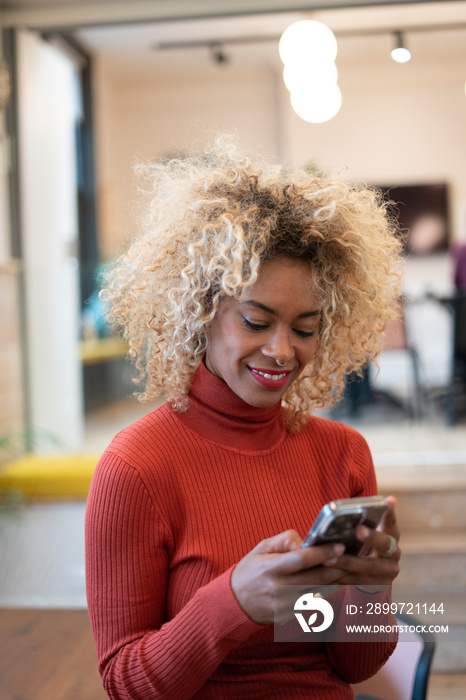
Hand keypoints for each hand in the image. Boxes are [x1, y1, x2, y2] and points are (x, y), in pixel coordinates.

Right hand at [231, 529, 346, 624]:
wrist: (234, 601)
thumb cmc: (250, 569)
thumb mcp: (261, 548)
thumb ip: (284, 540)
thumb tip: (304, 541)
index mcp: (271, 567)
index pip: (302, 559)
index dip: (323, 552)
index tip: (340, 546)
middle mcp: (278, 587)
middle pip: (315, 578)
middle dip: (336, 567)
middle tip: (352, 558)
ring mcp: (283, 605)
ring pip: (317, 592)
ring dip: (334, 581)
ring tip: (346, 569)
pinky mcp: (287, 616)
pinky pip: (311, 604)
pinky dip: (323, 593)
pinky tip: (331, 584)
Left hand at [322, 495, 399, 587]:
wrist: (375, 576)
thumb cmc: (369, 546)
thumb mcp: (374, 533)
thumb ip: (373, 520)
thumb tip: (377, 502)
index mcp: (392, 538)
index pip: (392, 523)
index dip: (391, 513)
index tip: (389, 500)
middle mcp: (393, 556)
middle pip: (384, 545)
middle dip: (371, 538)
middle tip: (358, 530)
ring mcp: (385, 574)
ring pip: (366, 568)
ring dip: (346, 562)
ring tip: (327, 558)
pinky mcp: (373, 587)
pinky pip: (354, 581)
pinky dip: (339, 576)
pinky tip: (324, 571)